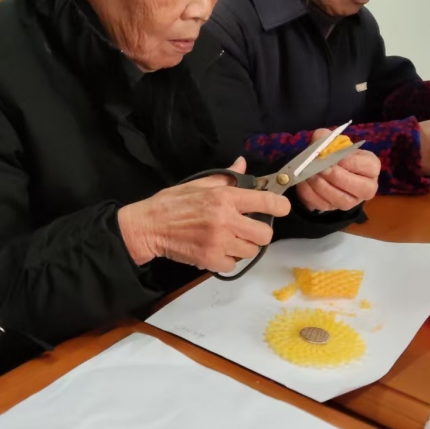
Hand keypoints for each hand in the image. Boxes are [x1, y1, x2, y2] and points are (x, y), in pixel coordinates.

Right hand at [117, 157, 290, 272]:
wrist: (149, 227)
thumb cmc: (172, 202)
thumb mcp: (198, 183)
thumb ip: (225, 177)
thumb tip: (242, 164)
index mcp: (225, 197)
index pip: (266, 201)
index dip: (279, 206)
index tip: (280, 208)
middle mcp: (226, 220)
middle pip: (264, 234)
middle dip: (259, 232)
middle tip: (248, 228)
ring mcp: (219, 243)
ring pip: (251, 251)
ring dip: (243, 247)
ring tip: (229, 240)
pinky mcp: (210, 260)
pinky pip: (233, 264)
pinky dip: (227, 259)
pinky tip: (216, 250)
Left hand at [295, 128, 379, 211]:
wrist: (320, 167)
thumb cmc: (332, 153)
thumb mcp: (330, 141)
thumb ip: (325, 137)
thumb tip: (320, 141)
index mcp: (371, 167)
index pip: (369, 167)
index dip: (350, 162)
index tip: (334, 157)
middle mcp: (366, 187)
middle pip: (361, 188)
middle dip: (338, 177)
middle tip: (322, 169)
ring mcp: (351, 201)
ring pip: (343, 200)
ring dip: (324, 187)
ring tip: (311, 175)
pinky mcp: (333, 208)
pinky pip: (324, 205)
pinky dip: (312, 194)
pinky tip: (304, 183)